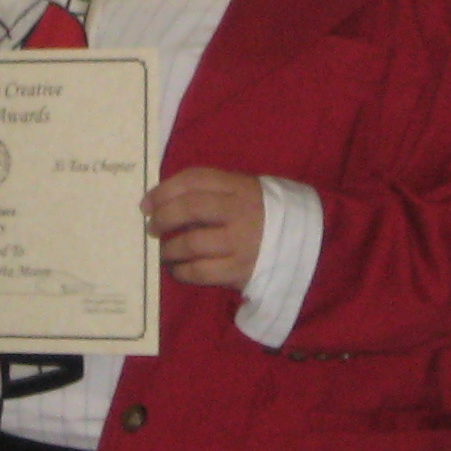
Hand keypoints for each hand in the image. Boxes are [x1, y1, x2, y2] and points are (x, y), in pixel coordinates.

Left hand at [142, 167, 264, 290]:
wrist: (304, 245)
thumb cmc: (263, 215)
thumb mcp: (245, 192)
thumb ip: (212, 193)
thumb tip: (164, 203)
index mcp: (240, 186)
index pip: (195, 179)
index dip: (164, 189)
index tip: (146, 203)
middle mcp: (239, 211)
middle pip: (190, 208)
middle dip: (163, 217)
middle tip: (152, 227)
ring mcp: (240, 242)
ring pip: (191, 242)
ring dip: (169, 248)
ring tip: (163, 251)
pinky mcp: (240, 270)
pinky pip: (200, 271)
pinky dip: (181, 271)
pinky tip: (176, 269)